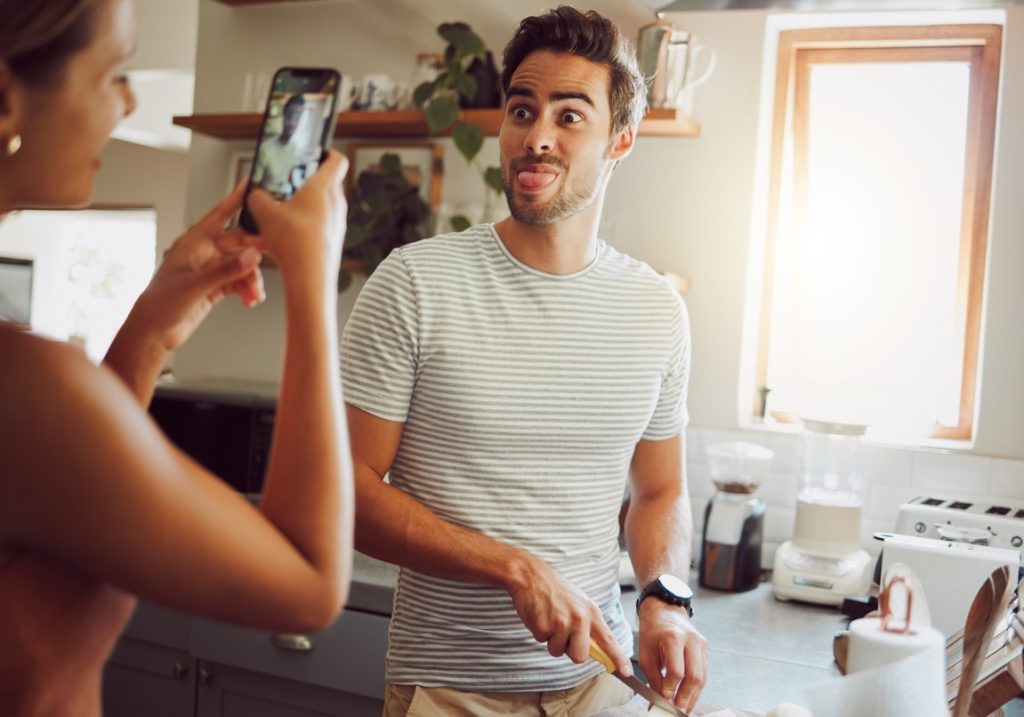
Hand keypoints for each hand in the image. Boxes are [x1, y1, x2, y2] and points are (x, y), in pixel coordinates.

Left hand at [135, 180, 265, 351]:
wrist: (154, 332)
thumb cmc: (161, 303)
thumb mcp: (196, 285)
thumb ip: (226, 270)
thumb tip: (252, 256)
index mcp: (194, 242)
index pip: (220, 215)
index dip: (235, 199)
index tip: (251, 186)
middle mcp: (205, 253)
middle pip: (239, 244)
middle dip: (254, 254)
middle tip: (271, 259)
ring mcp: (211, 270)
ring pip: (242, 266)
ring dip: (252, 279)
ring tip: (254, 294)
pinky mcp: (216, 287)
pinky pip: (239, 282)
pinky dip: (248, 290)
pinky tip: (250, 300)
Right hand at [246, 150, 347, 283]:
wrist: (310, 277)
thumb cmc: (295, 242)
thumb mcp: (264, 212)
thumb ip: (257, 197)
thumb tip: (255, 195)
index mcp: (324, 188)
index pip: (337, 160)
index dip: (327, 152)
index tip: (316, 152)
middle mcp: (336, 204)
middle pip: (327, 184)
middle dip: (308, 183)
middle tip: (290, 184)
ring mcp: (337, 224)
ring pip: (321, 208)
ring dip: (303, 208)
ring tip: (281, 215)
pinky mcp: (333, 242)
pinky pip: (318, 228)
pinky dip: (303, 228)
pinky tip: (283, 238)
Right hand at [506, 555, 632, 675]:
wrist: (530, 575)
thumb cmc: (554, 589)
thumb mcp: (578, 601)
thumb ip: (587, 624)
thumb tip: (594, 648)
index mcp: (590, 611)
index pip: (608, 639)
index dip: (617, 657)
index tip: (626, 672)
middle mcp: (579, 618)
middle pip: (580, 656)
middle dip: (569, 650)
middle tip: (561, 632)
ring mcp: (561, 623)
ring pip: (557, 651)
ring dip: (551, 640)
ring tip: (548, 617)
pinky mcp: (544, 626)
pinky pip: (542, 641)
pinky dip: (539, 632)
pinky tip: (539, 615)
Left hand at [636, 598, 707, 713]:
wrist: (664, 611)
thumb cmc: (652, 632)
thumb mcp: (646, 654)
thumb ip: (653, 679)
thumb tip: (658, 702)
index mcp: (673, 638)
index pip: (676, 672)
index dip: (670, 690)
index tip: (663, 702)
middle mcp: (691, 640)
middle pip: (694, 676)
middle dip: (686, 698)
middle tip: (678, 711)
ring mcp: (701, 644)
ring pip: (702, 677)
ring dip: (693, 696)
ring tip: (684, 710)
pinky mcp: (705, 648)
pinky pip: (704, 673)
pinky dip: (696, 688)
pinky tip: (688, 697)